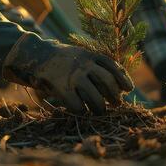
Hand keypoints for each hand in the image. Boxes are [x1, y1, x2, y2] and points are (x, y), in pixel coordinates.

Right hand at [2, 34, 133, 113]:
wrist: (36, 56)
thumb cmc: (63, 60)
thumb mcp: (81, 55)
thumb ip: (96, 66)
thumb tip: (117, 86)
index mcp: (90, 55)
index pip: (113, 66)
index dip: (123, 79)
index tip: (128, 90)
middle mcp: (84, 64)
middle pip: (107, 82)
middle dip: (114, 95)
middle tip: (116, 103)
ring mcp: (73, 76)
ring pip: (94, 97)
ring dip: (100, 107)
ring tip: (99, 110)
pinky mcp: (62, 88)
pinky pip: (77, 106)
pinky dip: (81, 110)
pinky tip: (81, 110)